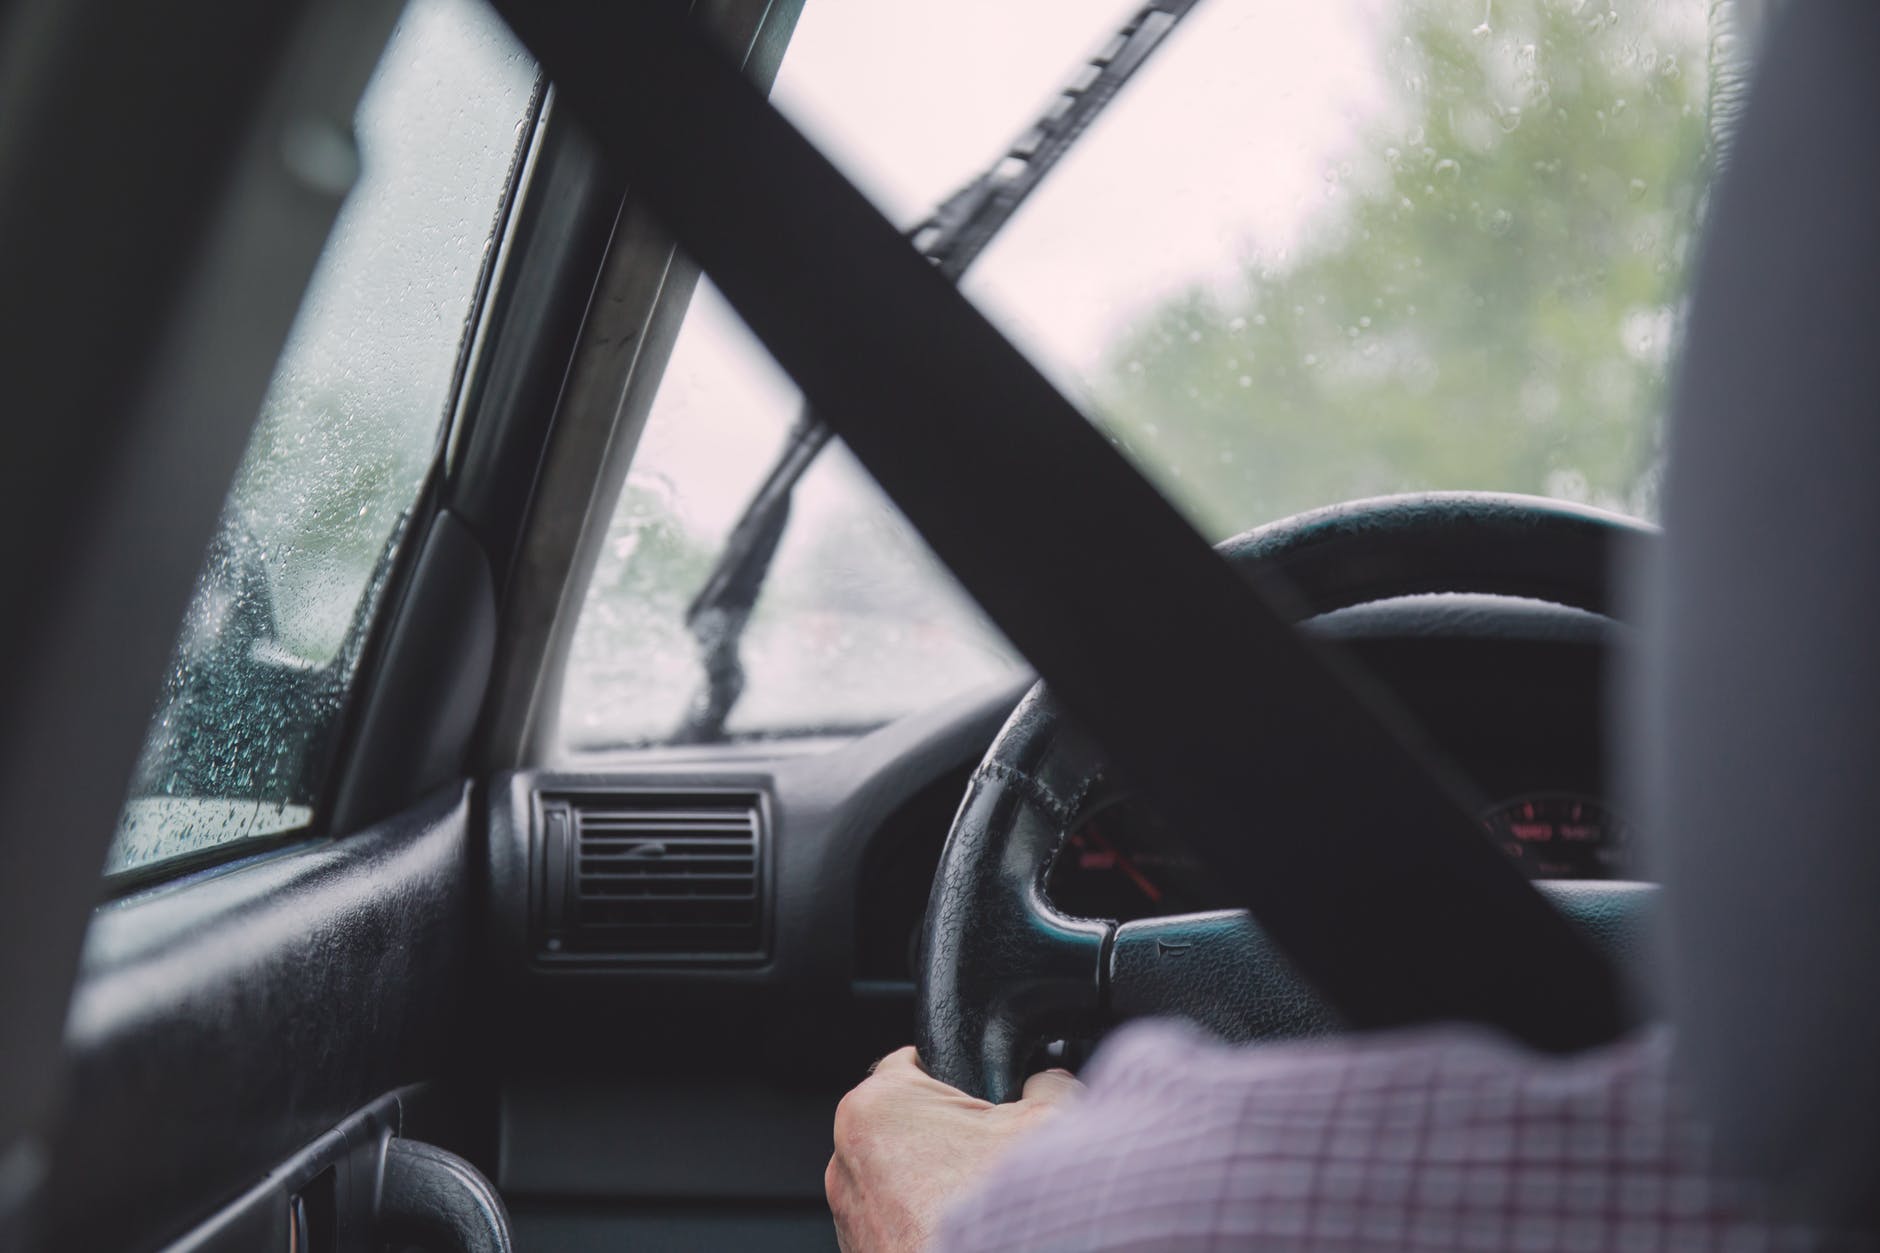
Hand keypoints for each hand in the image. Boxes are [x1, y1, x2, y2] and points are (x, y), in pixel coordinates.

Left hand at [826, 1047, 1082, 1252]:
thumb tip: (1048, 1079)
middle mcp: (846, 1162)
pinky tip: (977, 1240)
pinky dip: (931, 1230)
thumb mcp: (1050, 1119)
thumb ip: (1047, 1082)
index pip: (913, 1062)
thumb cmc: (1008, 1215)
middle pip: (909, 1127)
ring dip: (942, 1189)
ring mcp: (849, 1221)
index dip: (960, 1074)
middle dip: (953, 1138)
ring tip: (991, 1204)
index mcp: (877, 1107)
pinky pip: (899, 1228)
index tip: (987, 1092)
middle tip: (1000, 1156)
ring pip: (902, 1182)